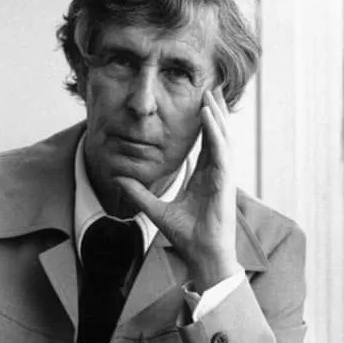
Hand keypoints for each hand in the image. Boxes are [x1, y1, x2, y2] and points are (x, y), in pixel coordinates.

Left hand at [116, 87, 241, 292]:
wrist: (200, 253)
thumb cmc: (186, 235)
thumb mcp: (156, 209)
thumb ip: (139, 193)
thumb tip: (118, 180)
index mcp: (204, 177)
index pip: (204, 144)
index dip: (202, 124)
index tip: (197, 105)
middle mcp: (216, 173)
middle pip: (216, 135)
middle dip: (213, 112)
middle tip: (208, 89)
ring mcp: (223, 176)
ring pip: (222, 138)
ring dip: (216, 115)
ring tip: (210, 94)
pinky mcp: (225, 182)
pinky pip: (221, 151)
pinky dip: (214, 133)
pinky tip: (208, 116)